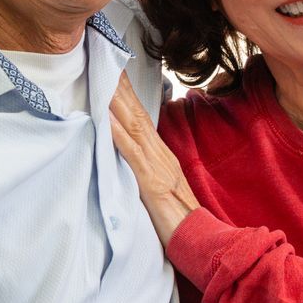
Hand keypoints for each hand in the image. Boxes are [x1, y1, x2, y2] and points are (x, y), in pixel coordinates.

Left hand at [109, 73, 200, 245]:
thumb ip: (147, 171)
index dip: (128, 95)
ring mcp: (158, 169)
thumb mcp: (160, 190)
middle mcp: (162, 157)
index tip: (114, 71)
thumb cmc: (180, 221)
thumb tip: (127, 156)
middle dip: (120, 88)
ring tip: (101, 80)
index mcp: (163, 157)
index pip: (142, 119)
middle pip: (138, 115)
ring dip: (117, 103)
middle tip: (104, 60)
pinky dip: (119, 137)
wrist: (202, 242)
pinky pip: (134, 157)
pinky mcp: (152, 185)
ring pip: (135, 128)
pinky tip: (106, 121)